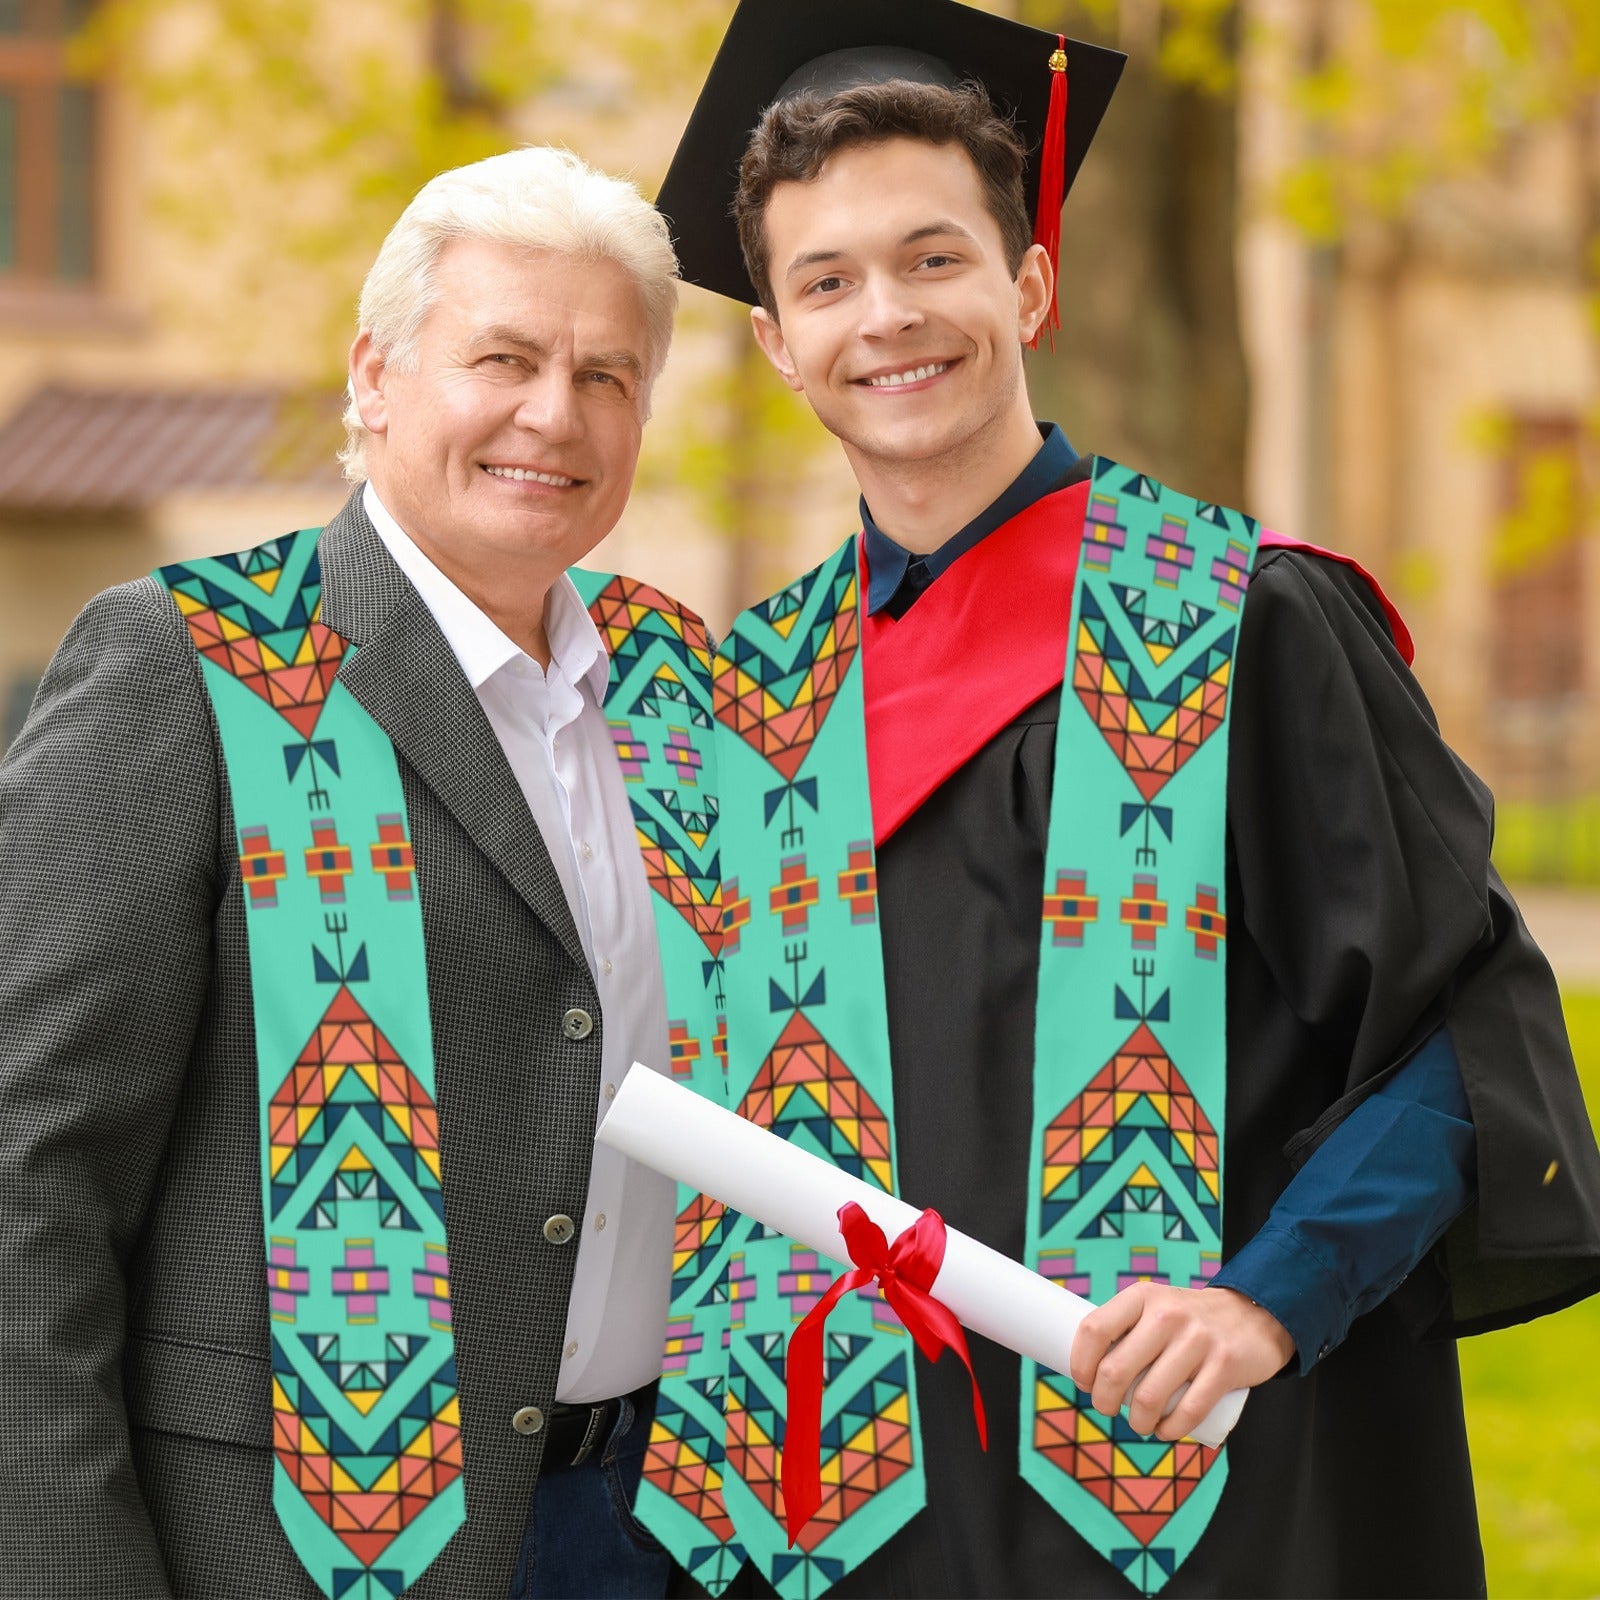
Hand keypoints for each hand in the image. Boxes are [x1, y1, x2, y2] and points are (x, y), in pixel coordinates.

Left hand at [1068, 1283, 1295, 1440]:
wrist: (1253, 1314)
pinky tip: (1164, 1432)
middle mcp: (1167, 1314)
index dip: (1080, 1363)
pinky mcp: (1224, 1366)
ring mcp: (1197, 1339)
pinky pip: (1188, 1411)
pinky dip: (1169, 1431)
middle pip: (1114, 1370)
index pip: (1094, 1330)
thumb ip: (1126, 1327)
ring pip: (1148, 1397)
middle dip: (1102, 1401)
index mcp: (1142, 1296)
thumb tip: (1087, 1367)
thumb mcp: (1155, 1306)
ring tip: (1138, 1424)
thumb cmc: (1189, 1320)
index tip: (1083, 1381)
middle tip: (1106, 1408)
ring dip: (1136, 1422)